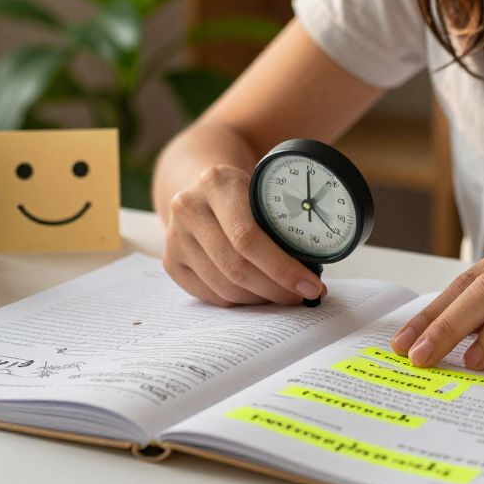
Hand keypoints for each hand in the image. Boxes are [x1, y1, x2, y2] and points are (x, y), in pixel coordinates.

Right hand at [163, 164, 324, 306]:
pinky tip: (259, 295)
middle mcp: (188, 207)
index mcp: (216, 182)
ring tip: (284, 295)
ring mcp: (175, 237)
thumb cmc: (242, 193)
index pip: (248, 236)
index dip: (282, 268)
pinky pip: (211, 295)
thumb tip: (313, 272)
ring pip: (224, 286)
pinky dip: (240, 301)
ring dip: (260, 298)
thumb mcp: (260, 189)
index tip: (311, 284)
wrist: (200, 186)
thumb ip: (280, 220)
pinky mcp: (170, 261)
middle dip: (276, 288)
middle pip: (236, 266)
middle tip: (303, 295)